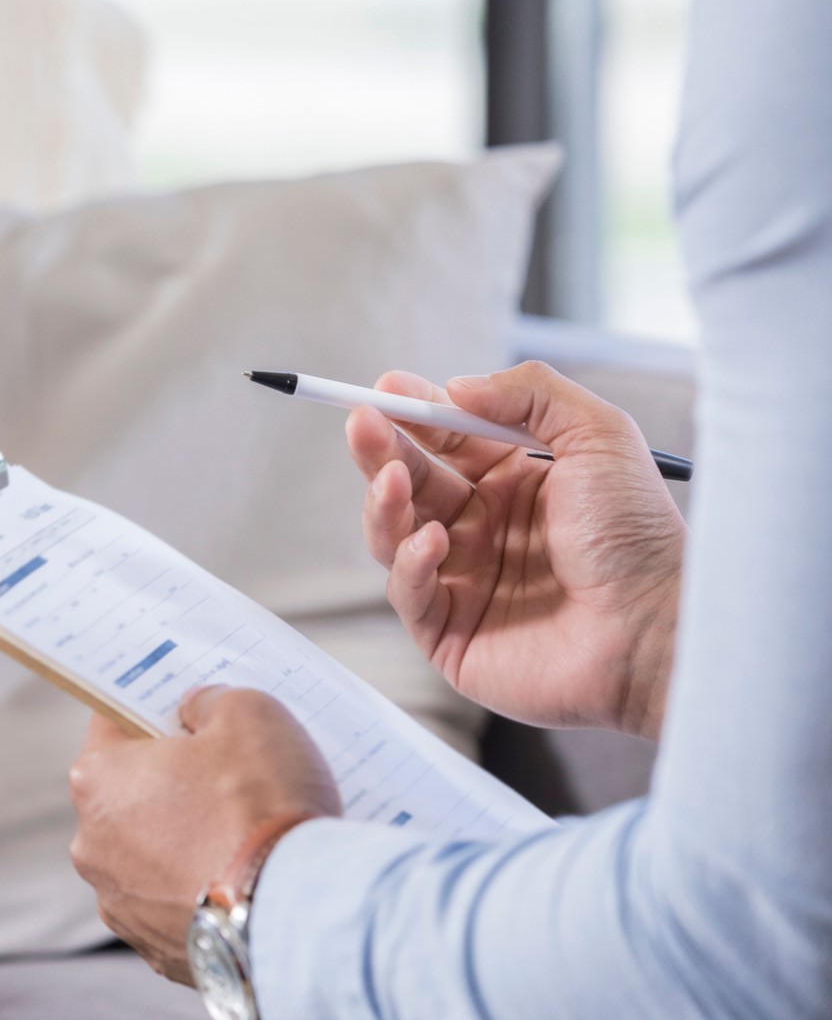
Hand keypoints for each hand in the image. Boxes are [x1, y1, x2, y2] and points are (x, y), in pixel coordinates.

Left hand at [69, 687, 339, 984]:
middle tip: (229, 777)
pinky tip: (245, 885)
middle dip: (173, 782)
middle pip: (131, 794)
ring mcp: (122, 907)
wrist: (300, 916)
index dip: (154, 713)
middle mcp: (92, 847)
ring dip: (186, 844)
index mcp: (97, 779)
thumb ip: (209, 702)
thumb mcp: (247, 714)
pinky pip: (176, 908)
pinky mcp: (158, 953)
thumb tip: (195, 712)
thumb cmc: (264, 804)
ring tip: (245, 837)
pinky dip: (203, 895)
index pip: (114, 724)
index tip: (188, 715)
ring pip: (152, 856)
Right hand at [347, 362, 685, 737]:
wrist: (657, 628)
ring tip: (391, 479)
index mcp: (516, 485)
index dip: (413, 415)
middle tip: (362, 423)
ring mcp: (465, 582)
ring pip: (394, 535)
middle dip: (381, 450)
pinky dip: (410, 562)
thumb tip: (455, 384)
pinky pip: (408, 592)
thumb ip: (530, 393)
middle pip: (409, 483)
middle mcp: (485, 531)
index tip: (385, 390)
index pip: (445, 442)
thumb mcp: (600, 435)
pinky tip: (434, 541)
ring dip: (384, 503)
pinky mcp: (451, 635)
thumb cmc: (638, 536)